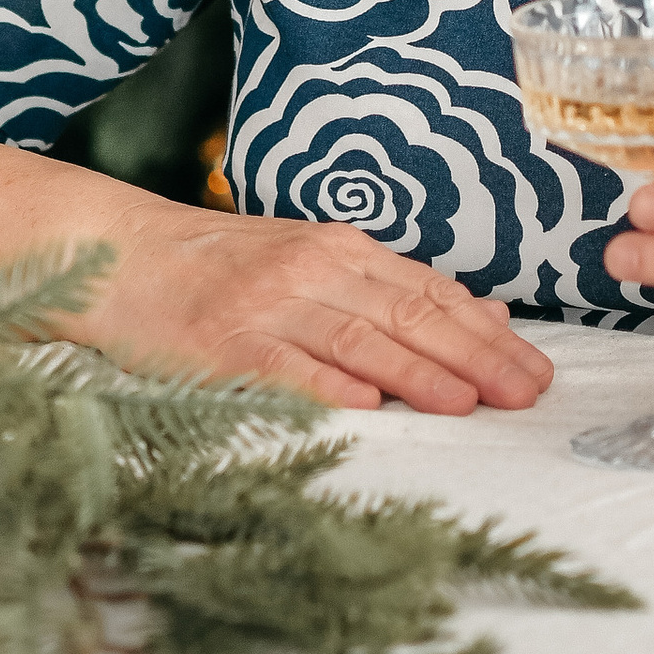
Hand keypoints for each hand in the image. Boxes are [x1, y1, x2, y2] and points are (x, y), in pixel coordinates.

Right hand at [73, 210, 554, 416]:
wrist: (119, 255)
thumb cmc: (223, 269)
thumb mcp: (315, 262)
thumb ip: (395, 288)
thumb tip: (487, 314)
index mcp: (340, 250)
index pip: (430, 292)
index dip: (487, 333)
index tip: (535, 367)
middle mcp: (311, 271)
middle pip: (408, 314)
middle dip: (475, 356)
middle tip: (526, 392)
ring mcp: (267, 306)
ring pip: (358, 338)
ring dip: (418, 371)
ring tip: (469, 401)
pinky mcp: (222, 344)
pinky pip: (283, 365)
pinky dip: (327, 383)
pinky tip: (368, 403)